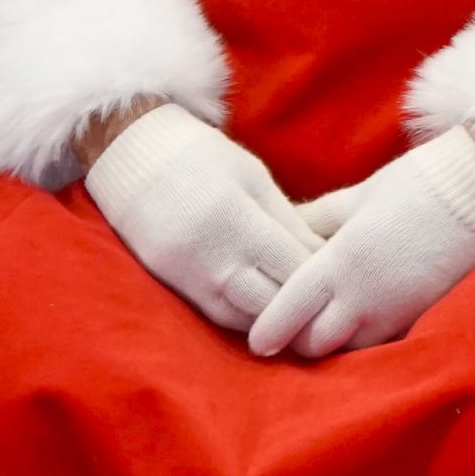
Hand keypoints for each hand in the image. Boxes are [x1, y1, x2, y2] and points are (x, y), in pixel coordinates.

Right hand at [84, 103, 321, 332]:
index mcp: (239, 220)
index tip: (344, 276)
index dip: (322, 275)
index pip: (294, 264)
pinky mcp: (172, 285)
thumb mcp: (252, 175)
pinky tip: (267, 314)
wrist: (130, 156)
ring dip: (276, 318)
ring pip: (246, 318)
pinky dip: (246, 319)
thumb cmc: (201, 156)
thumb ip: (284, 216)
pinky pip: (218, 316)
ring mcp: (189, 276)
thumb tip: (318, 252)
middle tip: (331, 305)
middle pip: (273, 300)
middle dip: (304, 305)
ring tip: (304, 316)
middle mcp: (213, 257)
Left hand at [248, 126, 474, 358]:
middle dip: (299, 340)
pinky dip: (368, 338)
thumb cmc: (420, 182)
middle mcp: (363, 297)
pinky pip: (383, 342)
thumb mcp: (359, 194)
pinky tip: (368, 319)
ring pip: (348, 351)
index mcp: (339, 262)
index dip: (267, 331)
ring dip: (336, 343)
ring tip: (332, 324)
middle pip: (313, 345)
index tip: (258, 338)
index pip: (285, 316)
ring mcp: (395, 312)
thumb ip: (318, 218)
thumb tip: (286, 230)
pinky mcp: (422, 315)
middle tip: (294, 326)